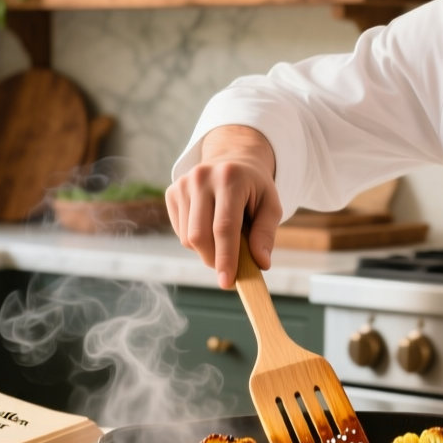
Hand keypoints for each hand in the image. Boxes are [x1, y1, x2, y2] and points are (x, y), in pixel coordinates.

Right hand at [165, 125, 280, 288]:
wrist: (231, 159)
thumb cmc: (254, 188)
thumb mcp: (271, 205)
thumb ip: (266, 233)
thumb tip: (261, 263)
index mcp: (230, 178)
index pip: (224, 227)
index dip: (226, 258)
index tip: (227, 282)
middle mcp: (202, 178)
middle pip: (200, 235)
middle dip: (214, 259)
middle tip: (230, 267)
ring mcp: (183, 184)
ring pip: (188, 238)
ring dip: (206, 251)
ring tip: (224, 239)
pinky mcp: (171, 192)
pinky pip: (180, 232)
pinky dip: (196, 240)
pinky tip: (209, 227)